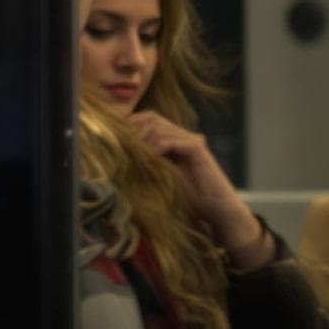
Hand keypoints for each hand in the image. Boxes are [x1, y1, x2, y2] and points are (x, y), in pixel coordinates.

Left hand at [128, 111, 275, 269]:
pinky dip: (153, 148)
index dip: (128, 126)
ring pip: (157, 126)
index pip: (146, 120)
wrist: (217, 211)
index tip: (112, 141)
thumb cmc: (189, 201)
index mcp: (173, 141)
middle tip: (118, 145)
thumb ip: (144, 168)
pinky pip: (168, 140)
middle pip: (150, 117)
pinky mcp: (196, 147)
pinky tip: (145, 161)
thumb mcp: (160, 181)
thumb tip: (116, 163)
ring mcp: (190, 139)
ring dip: (139, 139)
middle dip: (131, 128)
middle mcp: (182, 135)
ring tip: (128, 154)